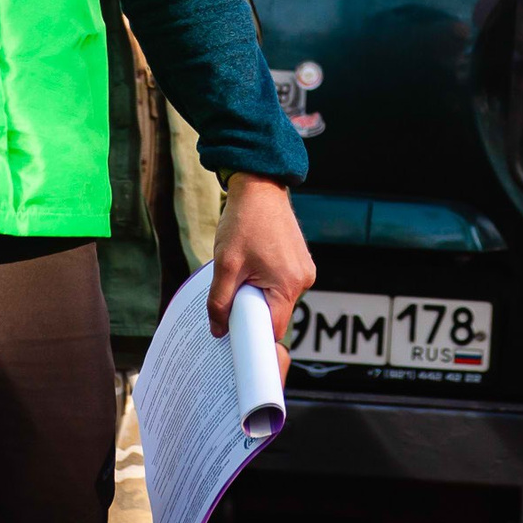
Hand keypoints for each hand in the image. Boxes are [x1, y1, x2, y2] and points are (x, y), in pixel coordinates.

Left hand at [207, 173, 317, 378]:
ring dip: (257, 295)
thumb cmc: (244, 222)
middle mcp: (303, 281)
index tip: (234, 335)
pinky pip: (281, 285)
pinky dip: (265, 283)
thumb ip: (219, 302)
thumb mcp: (225, 265)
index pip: (273, 329)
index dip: (253, 335)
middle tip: (231, 297)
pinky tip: (252, 266)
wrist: (260, 188)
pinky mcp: (300, 262)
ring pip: (277, 300)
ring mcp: (304, 271)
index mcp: (288, 284)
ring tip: (242, 273)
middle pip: (276, 315)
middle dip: (252, 312)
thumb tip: (218, 331)